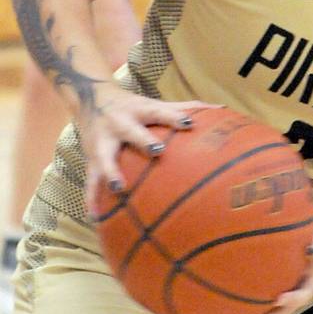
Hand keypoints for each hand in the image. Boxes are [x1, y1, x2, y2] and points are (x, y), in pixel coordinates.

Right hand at [80, 87, 219, 213]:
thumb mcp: (155, 104)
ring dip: (111, 172)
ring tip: (118, 188)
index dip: (174, 117)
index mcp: (140, 110)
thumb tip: (221, 108)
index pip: (160, 112)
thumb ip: (185, 108)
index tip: (189, 123)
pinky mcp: (91, 157)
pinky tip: (96, 216)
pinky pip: (90, 179)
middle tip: (158, 151)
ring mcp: (103, 141)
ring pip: (105, 157)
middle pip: (132, 132)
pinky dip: (92, 198)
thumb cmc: (134, 106)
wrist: (90, 97)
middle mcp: (120, 123)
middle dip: (144, 141)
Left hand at [242, 225, 312, 313]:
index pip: (304, 292)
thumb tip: (303, 224)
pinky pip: (274, 306)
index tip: (279, 298)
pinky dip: (261, 311)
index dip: (293, 297)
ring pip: (280, 311)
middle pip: (288, 308)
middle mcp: (302, 291)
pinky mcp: (286, 294)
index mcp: (312, 280)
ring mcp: (294, 295)